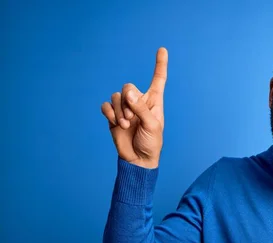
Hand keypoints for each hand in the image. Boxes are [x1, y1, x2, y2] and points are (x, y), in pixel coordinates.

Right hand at [101, 47, 167, 168]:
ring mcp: (126, 109)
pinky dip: (109, 113)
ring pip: (117, 96)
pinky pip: (106, 105)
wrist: (138, 159)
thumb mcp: (151, 125)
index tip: (162, 49)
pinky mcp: (113, 116)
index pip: (158, 79)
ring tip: (125, 124)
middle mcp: (139, 102)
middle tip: (132, 118)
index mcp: (154, 102)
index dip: (160, 65)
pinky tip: (115, 123)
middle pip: (128, 87)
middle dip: (128, 101)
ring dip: (120, 110)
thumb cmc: (151, 143)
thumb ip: (140, 108)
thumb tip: (127, 92)